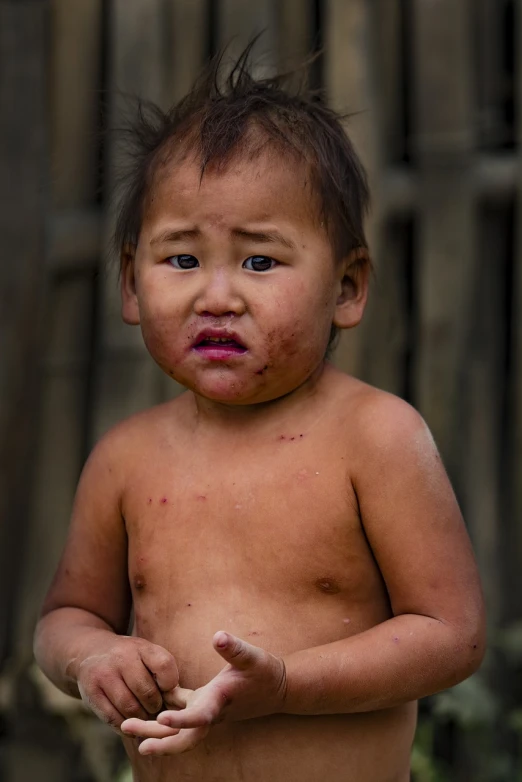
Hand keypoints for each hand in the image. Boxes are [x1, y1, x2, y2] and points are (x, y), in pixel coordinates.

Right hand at [76, 636, 180, 729]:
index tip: (167, 690)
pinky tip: (130, 724)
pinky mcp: (91, 693)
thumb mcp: (146, 653)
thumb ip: (162, 671)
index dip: (170, 684)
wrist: (91, 651)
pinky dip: (125, 726)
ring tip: (145, 718)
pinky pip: (113, 718)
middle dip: (156, 706)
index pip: (164, 665)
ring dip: (141, 719)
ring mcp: (104, 675)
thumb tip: (178, 702)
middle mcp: (121, 658)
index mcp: (141, 647)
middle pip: (147, 692)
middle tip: (157, 711)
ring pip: (130, 708)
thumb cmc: (129, 658)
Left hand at [121, 631, 286, 754]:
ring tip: (125, 724)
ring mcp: (207, 711)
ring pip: (177, 729)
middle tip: (125, 728)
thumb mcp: (252, 656)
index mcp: (220, 702)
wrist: (279, 688)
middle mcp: (211, 713)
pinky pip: (180, 715)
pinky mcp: (205, 704)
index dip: (180, 719)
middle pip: (181, 735)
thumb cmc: (266, 671)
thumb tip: (218, 636)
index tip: (162, 717)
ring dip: (153, 729)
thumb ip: (234, 648)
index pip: (198, 717)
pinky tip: (144, 706)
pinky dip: (164, 716)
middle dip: (155, 736)